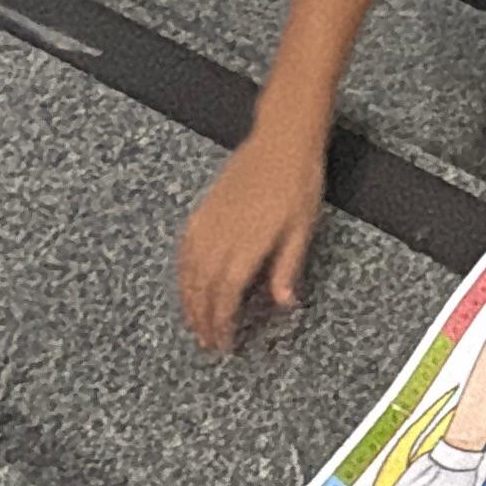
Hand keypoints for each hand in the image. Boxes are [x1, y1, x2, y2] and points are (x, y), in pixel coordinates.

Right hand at [179, 126, 325, 353]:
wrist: (281, 142)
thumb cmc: (298, 184)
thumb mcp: (303, 229)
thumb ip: (287, 268)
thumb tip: (284, 303)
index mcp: (248, 244)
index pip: (227, 294)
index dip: (222, 322)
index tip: (224, 343)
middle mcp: (222, 236)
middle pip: (204, 288)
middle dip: (203, 320)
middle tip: (207, 343)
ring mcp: (209, 222)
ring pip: (189, 271)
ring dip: (189, 301)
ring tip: (193, 324)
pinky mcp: (203, 210)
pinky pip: (185, 249)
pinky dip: (183, 272)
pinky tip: (186, 284)